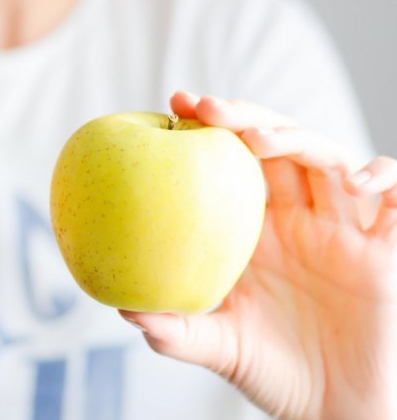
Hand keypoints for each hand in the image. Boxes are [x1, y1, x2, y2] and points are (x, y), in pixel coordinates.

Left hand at [120, 92, 396, 419]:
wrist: (334, 410)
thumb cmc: (273, 373)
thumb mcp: (219, 347)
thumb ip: (176, 330)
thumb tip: (125, 310)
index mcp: (256, 230)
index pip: (232, 161)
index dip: (209, 129)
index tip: (175, 105)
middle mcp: (298, 219)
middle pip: (277, 144)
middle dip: (244, 116)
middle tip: (205, 107)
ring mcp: (342, 229)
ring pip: (327, 158)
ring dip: (297, 138)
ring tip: (258, 138)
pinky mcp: (386, 249)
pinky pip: (395, 198)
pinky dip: (384, 176)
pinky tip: (356, 180)